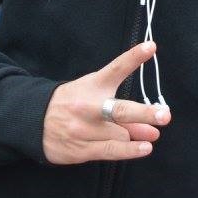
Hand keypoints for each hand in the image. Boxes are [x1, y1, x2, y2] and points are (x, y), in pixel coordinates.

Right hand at [42, 41, 169, 164]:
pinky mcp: (80, 149)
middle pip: (120, 109)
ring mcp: (83, 129)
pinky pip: (110, 151)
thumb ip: (124, 111)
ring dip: (133, 136)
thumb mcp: (93, 95)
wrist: (33, 121)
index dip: (133, 57)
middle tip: (164, 115)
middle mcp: (88, 106)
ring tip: (147, 137)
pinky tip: (143, 149)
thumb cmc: (71, 103)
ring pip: (120, 134)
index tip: (150, 47)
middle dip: (143, 113)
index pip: (116, 69)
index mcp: (93, 85)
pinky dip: (129, 151)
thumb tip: (152, 128)